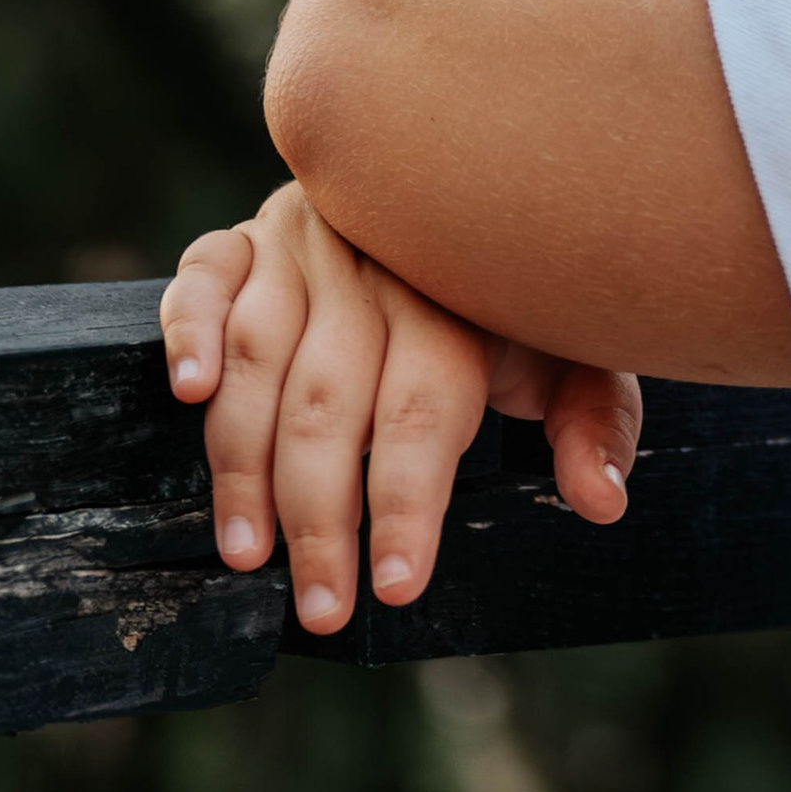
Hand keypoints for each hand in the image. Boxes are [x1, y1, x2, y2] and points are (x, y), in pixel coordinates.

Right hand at [160, 182, 642, 633]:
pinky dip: (188, 329)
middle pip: (331, 403)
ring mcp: (303, 246)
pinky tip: (188, 393)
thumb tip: (603, 500)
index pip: (422, 411)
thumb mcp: (571, 346)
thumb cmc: (512, 292)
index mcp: (456, 299)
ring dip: (242, 461)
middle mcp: (373, 267)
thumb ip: (592, 418)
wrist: (457, 183)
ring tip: (246, 551)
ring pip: (259, 356)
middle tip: (321, 608)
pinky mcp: (246, 238)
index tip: (396, 585)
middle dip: (320, 518)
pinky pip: (205, 275)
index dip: (407, 503)